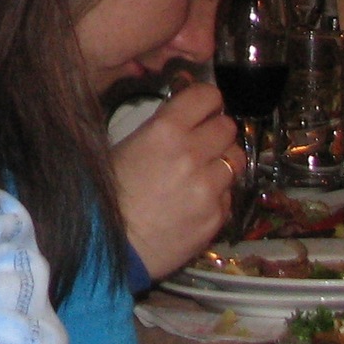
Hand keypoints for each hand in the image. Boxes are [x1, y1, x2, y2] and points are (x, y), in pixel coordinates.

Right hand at [110, 79, 238, 280]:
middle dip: (216, 132)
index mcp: (166, 131)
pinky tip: (195, 203)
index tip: (205, 108)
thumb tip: (185, 115)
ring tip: (202, 174)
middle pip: (227, 127)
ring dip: (221, 163)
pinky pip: (229, 194)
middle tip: (202, 143)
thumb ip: (161, 128)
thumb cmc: (109, 195)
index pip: (208, 96)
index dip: (207, 101)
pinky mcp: (217, 216)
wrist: (108, 247)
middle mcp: (192, 154)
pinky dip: (217, 195)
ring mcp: (208, 187)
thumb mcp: (126, 147)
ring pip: (236, 160)